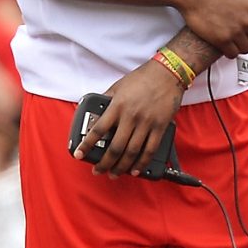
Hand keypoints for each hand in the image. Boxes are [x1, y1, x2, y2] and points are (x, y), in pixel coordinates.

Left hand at [78, 59, 183, 176]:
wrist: (168, 73)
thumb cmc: (142, 78)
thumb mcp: (118, 86)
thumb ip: (107, 100)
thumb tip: (96, 112)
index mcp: (117, 106)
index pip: (98, 129)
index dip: (87, 144)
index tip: (79, 154)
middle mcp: (131, 116)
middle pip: (115, 147)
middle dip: (105, 163)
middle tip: (98, 171)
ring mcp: (146, 123)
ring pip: (132, 152)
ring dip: (122, 166)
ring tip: (114, 174)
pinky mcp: (160, 127)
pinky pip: (150, 150)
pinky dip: (142, 163)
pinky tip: (135, 170)